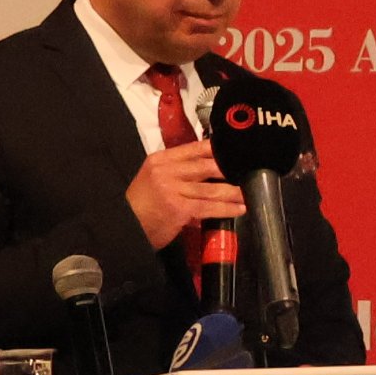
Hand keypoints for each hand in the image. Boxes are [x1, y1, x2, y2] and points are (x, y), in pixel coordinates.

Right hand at [127, 139, 241, 251]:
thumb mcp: (155, 177)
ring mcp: (172, 189)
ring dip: (234, 192)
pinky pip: (208, 207)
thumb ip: (179, 170)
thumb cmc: (143, 203)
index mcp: (161, 159)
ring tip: (249, 193)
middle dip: (231, 170)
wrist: (125, 226)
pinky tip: (239, 209)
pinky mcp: (178, 208)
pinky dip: (226, 208)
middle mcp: (167, 171)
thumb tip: (211, 167)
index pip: (196, 148)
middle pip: (207, 165)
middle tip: (250, 172)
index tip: (237, 150)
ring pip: (212, 188)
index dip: (219, 149)